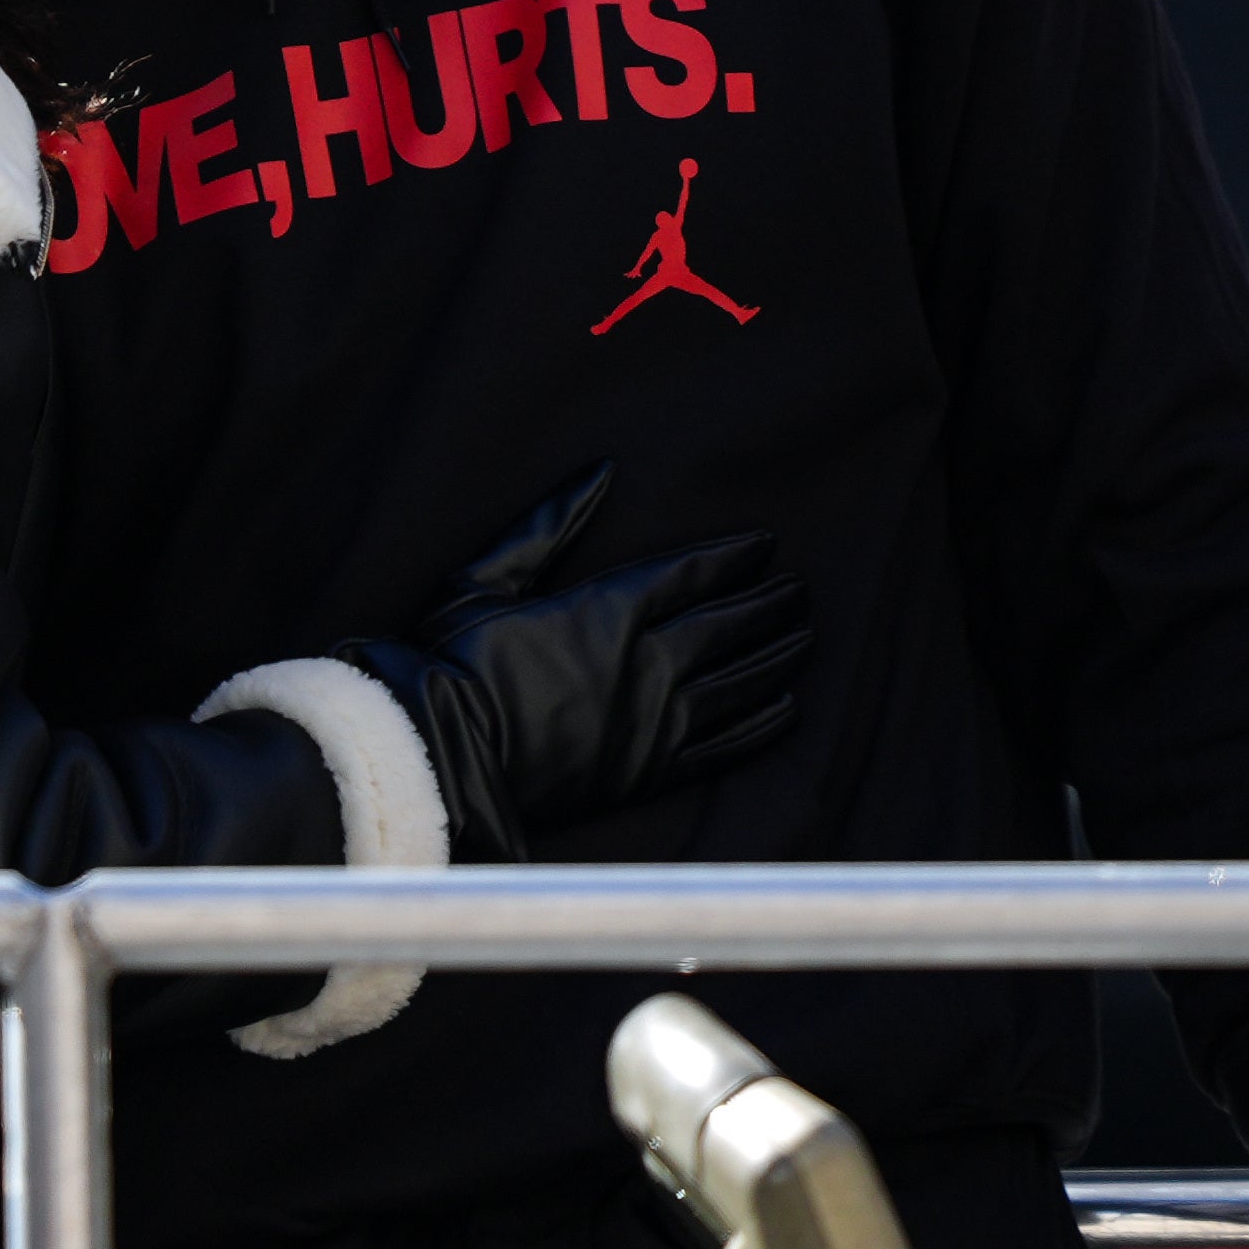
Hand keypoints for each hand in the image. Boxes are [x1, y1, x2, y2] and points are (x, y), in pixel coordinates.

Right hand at [342, 465, 813, 855]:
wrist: (445, 757)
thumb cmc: (455, 664)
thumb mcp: (485, 580)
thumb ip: (545, 527)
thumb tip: (598, 476)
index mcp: (608, 609)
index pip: (692, 573)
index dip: (734, 558)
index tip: (766, 547)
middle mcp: (646, 661)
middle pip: (728, 623)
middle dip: (768, 603)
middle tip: (799, 590)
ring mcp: (655, 720)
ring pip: (738, 680)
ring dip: (777, 655)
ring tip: (803, 636)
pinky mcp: (652, 772)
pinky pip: (725, 744)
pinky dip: (761, 723)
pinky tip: (785, 707)